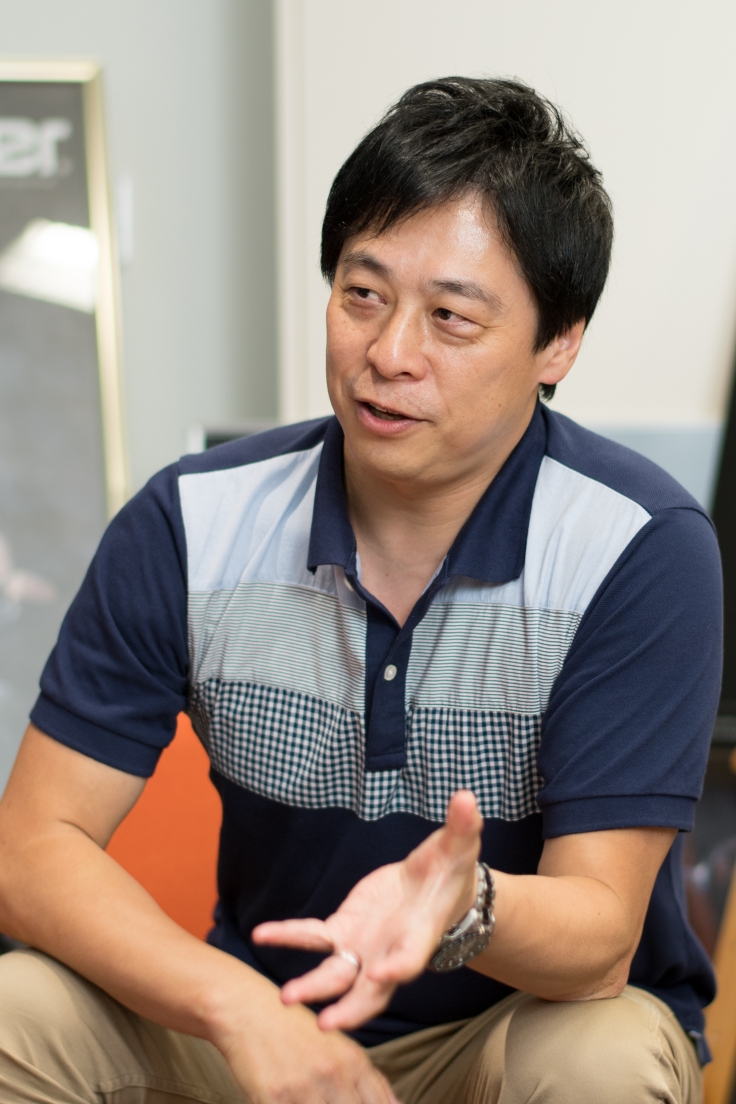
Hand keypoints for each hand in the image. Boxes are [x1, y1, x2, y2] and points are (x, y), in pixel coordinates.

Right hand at [212, 978, 399, 1103]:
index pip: (382, 1103)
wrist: (248, 1010)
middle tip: (331, 1100)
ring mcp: (303, 1087)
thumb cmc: (293, 1029)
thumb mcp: (335, 1046)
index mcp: (353, 1061)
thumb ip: (366, 1079)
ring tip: (311, 1099)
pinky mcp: (273, 1098)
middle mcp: (333, 1074)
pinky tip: (291, 1102)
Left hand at [252, 790, 482, 1031]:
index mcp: (420, 936)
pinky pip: (313, 937)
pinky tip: (262, 934)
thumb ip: (461, 826)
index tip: (383, 973)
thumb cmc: (450, 872)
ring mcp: (364, 947)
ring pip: (337, 976)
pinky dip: (289, 936)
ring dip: (313, 987)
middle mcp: (390, 952)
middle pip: (370, 990)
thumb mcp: (459, 847)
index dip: (398, 966)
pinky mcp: (344, 930)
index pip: (410, 957)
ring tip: (286, 998)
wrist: (434, 887)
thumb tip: (466, 798)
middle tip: (326, 1024)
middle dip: (349, 1008)